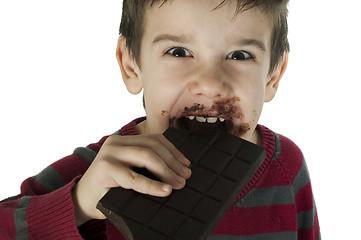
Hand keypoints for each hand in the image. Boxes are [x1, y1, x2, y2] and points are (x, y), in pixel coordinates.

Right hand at [72, 134, 190, 225]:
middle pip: (152, 146)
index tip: (186, 164)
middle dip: (172, 162)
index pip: (155, 139)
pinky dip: (151, 185)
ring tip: (178, 183)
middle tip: (185, 176)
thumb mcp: (130, 171)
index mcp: (124, 140)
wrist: (82, 200)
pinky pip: (133, 178)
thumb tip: (177, 171)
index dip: (173, 151)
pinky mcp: (104, 169)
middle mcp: (116, 142)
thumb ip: (145, 166)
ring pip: (146, 156)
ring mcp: (109, 154)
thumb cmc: (110, 187)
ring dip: (166, 171)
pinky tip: (164, 190)